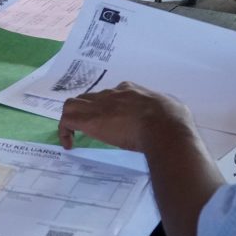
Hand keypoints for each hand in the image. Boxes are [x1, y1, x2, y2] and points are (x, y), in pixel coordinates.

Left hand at [58, 82, 192, 151]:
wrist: (163, 126)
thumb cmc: (172, 119)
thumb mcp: (170, 107)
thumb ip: (166, 109)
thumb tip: (171, 113)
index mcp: (130, 91)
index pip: (110, 95)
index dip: (106, 107)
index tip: (109, 121)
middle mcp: (112, 94)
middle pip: (89, 98)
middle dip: (85, 111)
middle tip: (88, 128)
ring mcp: (98, 105)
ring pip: (73, 105)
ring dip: (71, 118)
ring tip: (73, 134)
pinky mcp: (88, 120)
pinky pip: (67, 120)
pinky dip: (64, 131)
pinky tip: (69, 145)